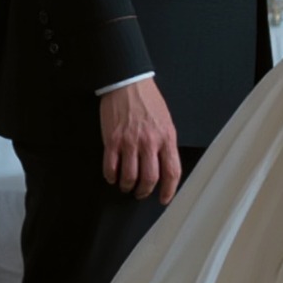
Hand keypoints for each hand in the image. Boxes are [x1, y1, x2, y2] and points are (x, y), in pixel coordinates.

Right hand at [99, 78, 181, 202]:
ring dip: (127, 186)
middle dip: (145, 191)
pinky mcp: (112, 140)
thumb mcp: (167, 122)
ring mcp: (129, 142)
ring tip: (126, 186)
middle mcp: (149, 142)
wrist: (128, 84)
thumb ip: (166, 144)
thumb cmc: (148, 101)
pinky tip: (112, 176)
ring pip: (129, 176)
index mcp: (166, 138)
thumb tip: (165, 165)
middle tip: (141, 193)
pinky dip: (111, 176)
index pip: (171, 171)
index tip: (165, 198)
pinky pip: (110, 167)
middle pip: (150, 179)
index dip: (169, 190)